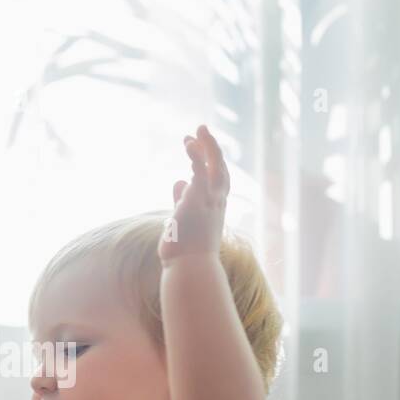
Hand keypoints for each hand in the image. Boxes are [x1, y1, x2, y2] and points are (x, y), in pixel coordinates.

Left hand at [159, 123, 230, 261]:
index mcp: (214, 209)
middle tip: (199, 131)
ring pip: (214, 168)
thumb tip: (179, 181)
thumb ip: (182, 200)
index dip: (208, 162)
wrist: (189, 268)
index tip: (195, 149)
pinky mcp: (197, 201)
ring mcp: (208, 202)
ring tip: (194, 132)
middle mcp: (216, 204)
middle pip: (220, 170)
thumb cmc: (186, 252)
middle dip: (211, 149)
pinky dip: (196, 157)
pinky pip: (200, 174)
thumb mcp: (184, 221)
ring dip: (206, 148)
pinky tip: (189, 144)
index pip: (217, 181)